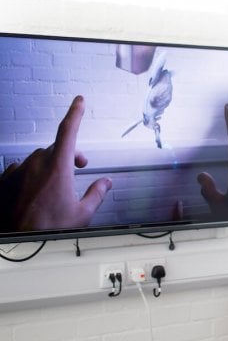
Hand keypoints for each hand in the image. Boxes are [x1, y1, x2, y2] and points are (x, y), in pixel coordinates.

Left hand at [0, 95, 111, 231]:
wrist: (16, 239)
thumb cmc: (46, 228)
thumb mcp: (82, 213)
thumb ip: (97, 193)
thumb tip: (105, 183)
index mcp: (57, 167)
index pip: (68, 130)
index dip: (76, 113)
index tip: (79, 101)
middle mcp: (35, 164)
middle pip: (55, 148)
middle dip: (69, 154)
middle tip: (78, 167)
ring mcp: (18, 171)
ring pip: (37, 159)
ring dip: (49, 165)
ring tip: (55, 184)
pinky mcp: (4, 181)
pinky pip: (19, 169)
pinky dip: (30, 174)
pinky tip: (34, 189)